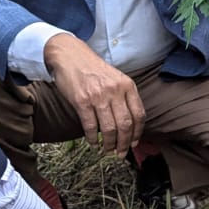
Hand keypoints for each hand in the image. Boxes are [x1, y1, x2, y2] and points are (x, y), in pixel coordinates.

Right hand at [45, 33, 144, 153]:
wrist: (69, 55)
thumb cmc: (93, 69)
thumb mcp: (115, 78)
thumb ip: (124, 96)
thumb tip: (130, 124)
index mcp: (127, 85)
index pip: (139, 115)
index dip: (138, 133)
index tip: (134, 143)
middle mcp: (115, 91)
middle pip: (125, 125)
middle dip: (124, 144)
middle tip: (120, 153)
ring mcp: (98, 96)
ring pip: (109, 129)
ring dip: (109, 144)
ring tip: (107, 150)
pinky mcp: (81, 101)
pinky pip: (90, 126)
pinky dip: (93, 139)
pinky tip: (93, 143)